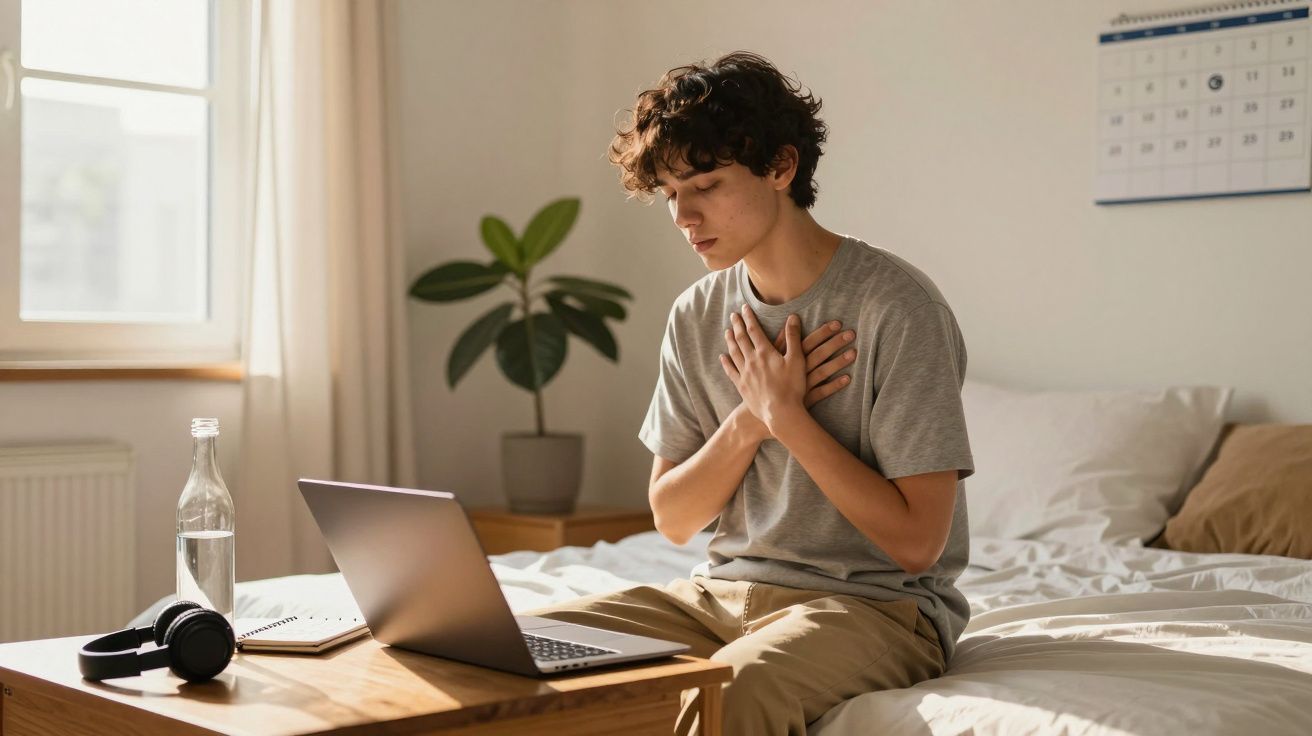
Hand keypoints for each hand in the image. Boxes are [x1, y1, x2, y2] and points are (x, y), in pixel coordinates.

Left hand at [720, 306, 805, 433]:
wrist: (781, 412)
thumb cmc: (792, 387)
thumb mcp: (797, 360)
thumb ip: (793, 338)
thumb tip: (792, 317)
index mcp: (765, 352)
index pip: (754, 330)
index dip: (749, 318)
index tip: (745, 308)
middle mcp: (751, 360)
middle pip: (741, 338)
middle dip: (737, 325)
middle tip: (733, 315)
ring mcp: (745, 374)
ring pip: (734, 353)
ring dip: (730, 340)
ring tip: (727, 331)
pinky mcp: (742, 386)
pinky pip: (731, 371)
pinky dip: (726, 362)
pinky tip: (722, 357)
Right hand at [771, 318, 856, 408]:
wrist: (763, 409)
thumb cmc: (767, 380)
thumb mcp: (770, 358)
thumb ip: (781, 339)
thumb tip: (791, 319)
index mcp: (787, 358)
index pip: (807, 341)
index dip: (822, 332)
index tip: (838, 323)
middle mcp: (795, 370)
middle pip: (817, 354)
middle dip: (835, 342)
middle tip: (851, 333)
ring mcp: (800, 385)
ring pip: (822, 371)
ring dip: (838, 362)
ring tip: (853, 353)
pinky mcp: (804, 399)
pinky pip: (821, 392)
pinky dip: (834, 385)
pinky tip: (848, 378)